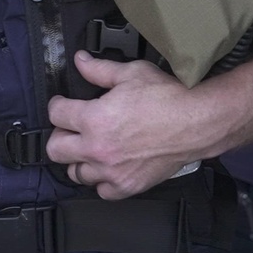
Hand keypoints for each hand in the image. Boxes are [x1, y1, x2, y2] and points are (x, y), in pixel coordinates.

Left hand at [45, 54, 210, 199]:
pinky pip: (101, 190)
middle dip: (60, 135)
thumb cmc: (168, 97)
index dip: (58, 104)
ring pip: (75, 173)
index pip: (55, 114)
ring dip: (79, 159)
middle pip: (55, 149)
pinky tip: (109, 167)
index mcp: (94, 119)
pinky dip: (101, 180)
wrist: (197, 123)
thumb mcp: (131, 73)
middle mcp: (97, 148)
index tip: (63, 104)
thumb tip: (80, 61)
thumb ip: (100, 70)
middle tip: (72, 128)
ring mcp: (111, 171)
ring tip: (91, 147)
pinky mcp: (127, 185)